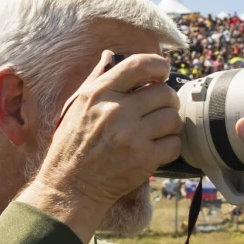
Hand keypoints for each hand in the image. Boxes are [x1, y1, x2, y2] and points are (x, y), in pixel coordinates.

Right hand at [24, 51, 180, 235]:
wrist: (70, 187)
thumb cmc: (71, 145)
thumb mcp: (75, 106)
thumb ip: (96, 79)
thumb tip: (110, 55)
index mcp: (99, 93)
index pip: (139, 65)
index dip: (158, 65)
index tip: (163, 73)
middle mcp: (116, 111)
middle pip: (164, 93)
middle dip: (167, 101)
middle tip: (161, 109)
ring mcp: (131, 136)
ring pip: (173, 118)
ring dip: (170, 125)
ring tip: (159, 131)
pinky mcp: (143, 159)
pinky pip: (174, 144)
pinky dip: (170, 147)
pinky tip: (157, 149)